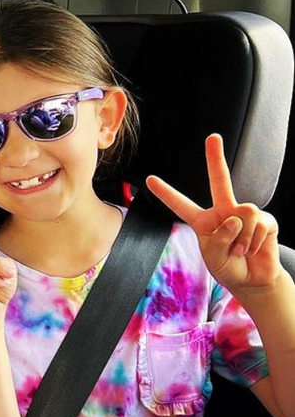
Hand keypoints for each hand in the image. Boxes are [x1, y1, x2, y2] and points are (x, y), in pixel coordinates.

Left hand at [147, 134, 281, 295]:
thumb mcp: (213, 258)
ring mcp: (244, 214)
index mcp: (202, 221)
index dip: (166, 193)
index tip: (149, 180)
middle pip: (219, 180)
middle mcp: (223, 212)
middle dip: (216, 158)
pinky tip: (252, 249)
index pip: (181, 205)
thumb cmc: (228, 268)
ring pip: (243, 212)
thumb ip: (217, 239)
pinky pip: (259, 223)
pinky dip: (254, 241)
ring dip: (241, 237)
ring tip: (240, 250)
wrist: (252, 279)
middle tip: (212, 137)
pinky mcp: (265, 220)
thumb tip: (234, 218)